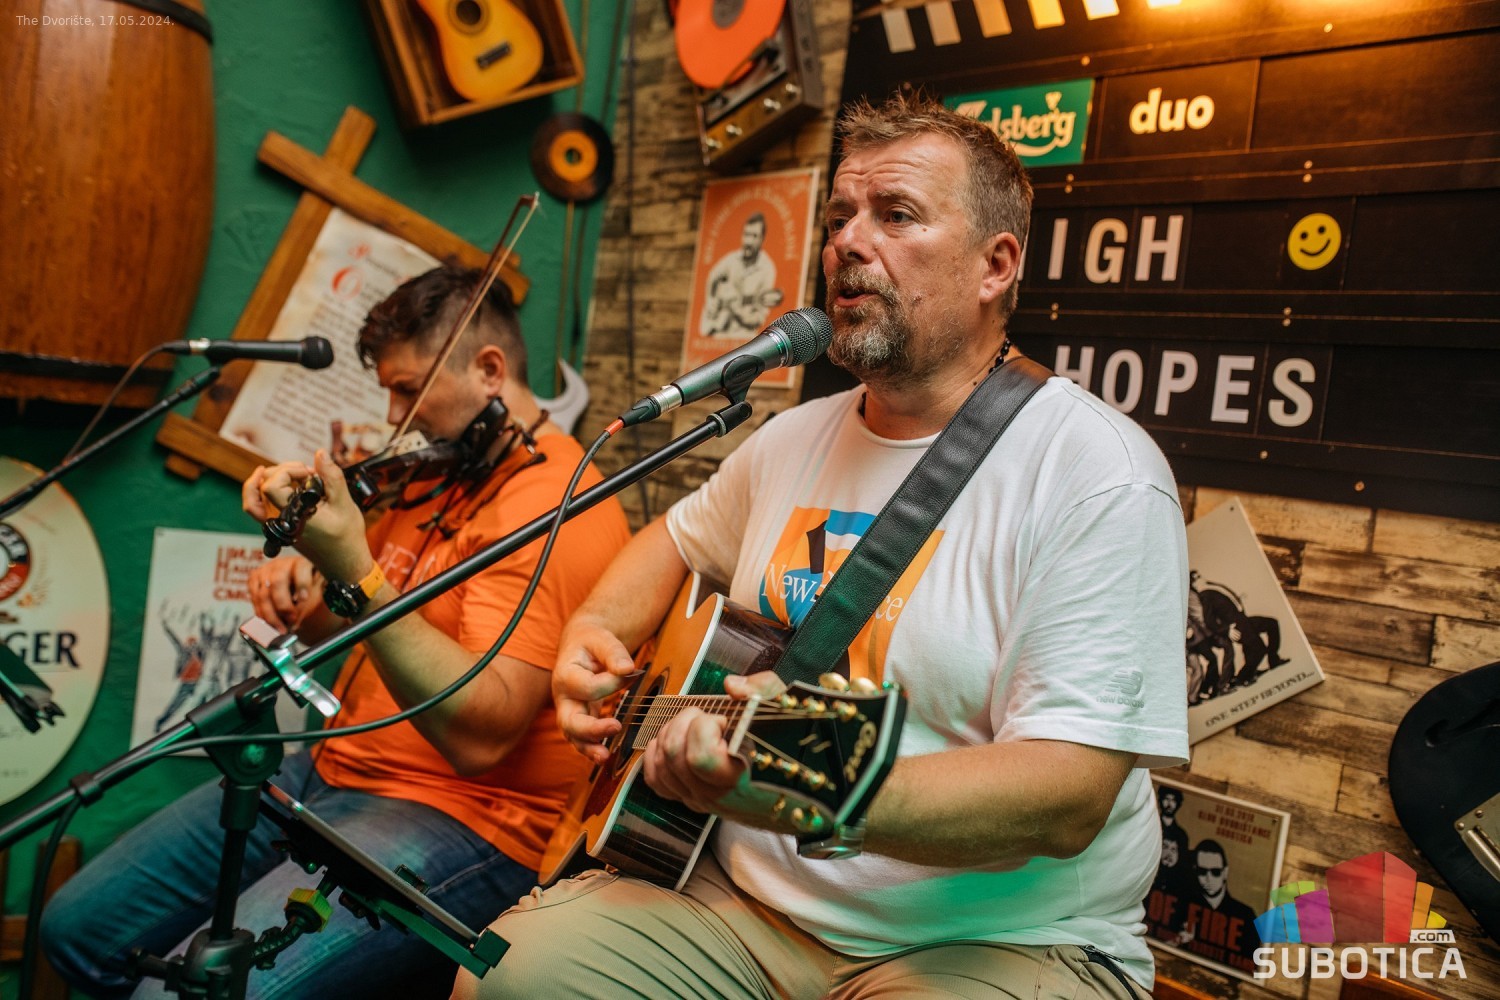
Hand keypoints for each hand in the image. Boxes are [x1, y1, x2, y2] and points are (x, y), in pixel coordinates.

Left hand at [243, 450, 370, 579]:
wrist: (343, 563)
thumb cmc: (346, 536)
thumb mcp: (344, 503)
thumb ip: (331, 477)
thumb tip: (320, 453)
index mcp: (293, 516)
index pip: (271, 485)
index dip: (289, 471)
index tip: (311, 473)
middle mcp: (279, 521)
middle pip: (262, 486)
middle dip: (283, 471)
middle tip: (308, 472)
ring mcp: (276, 526)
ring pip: (253, 499)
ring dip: (265, 480)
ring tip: (286, 472)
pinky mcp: (279, 527)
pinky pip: (257, 509)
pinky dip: (260, 494)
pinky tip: (274, 483)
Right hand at [246, 556, 321, 632]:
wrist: (297, 589)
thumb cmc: (310, 590)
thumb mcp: (317, 594)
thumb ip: (311, 601)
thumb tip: (298, 616)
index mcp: (302, 563)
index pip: (301, 569)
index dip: (302, 583)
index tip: (304, 598)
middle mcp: (282, 563)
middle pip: (277, 582)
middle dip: (283, 605)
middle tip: (291, 620)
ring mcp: (266, 570)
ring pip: (263, 594)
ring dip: (271, 615)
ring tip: (281, 629)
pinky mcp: (255, 578)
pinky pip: (254, 598)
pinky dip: (261, 613)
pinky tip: (270, 622)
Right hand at [553, 620, 639, 763]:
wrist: (580, 647)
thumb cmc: (591, 643)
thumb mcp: (601, 639)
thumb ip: (614, 652)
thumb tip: (628, 669)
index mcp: (565, 674)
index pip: (588, 687)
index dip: (612, 682)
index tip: (630, 671)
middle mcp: (563, 697)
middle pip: (569, 720)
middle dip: (591, 728)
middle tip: (616, 726)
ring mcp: (569, 711)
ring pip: (573, 736)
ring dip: (588, 748)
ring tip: (605, 756)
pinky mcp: (579, 720)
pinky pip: (582, 739)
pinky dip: (592, 749)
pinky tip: (605, 755)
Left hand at [642, 672, 785, 818]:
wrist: (798, 790)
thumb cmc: (791, 748)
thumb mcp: (787, 711)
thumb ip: (763, 690)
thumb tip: (731, 686)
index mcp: (741, 777)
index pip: (700, 757)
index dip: (705, 727)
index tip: (724, 720)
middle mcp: (716, 794)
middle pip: (673, 755)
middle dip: (684, 722)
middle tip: (707, 717)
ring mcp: (700, 799)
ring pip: (661, 764)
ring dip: (670, 733)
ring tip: (693, 726)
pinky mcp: (691, 799)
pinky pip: (656, 780)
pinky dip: (656, 755)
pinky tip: (674, 741)